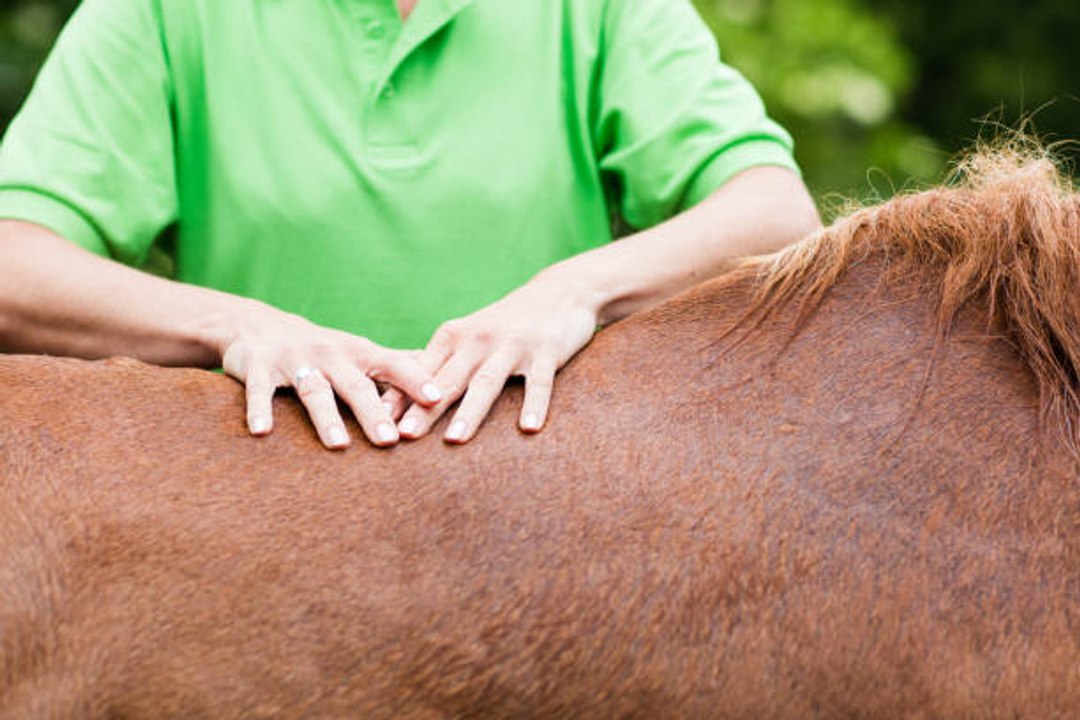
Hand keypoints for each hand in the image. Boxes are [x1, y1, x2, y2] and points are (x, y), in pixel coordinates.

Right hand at [220, 306, 442, 448]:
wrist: (255, 325)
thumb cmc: (321, 348)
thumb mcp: (359, 352)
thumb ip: (397, 364)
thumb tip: (444, 373)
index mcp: (358, 353)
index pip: (393, 365)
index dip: (415, 380)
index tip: (438, 399)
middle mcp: (329, 354)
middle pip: (356, 385)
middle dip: (374, 412)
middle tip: (391, 442)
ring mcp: (294, 360)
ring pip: (313, 391)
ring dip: (326, 418)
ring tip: (338, 445)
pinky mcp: (257, 367)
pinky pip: (259, 391)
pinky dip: (260, 410)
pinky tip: (262, 432)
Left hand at [385, 270, 598, 442]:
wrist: (559, 292)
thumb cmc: (505, 325)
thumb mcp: (469, 339)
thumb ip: (440, 368)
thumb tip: (397, 403)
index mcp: (454, 337)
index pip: (421, 373)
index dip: (399, 397)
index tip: (378, 423)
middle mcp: (478, 340)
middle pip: (448, 380)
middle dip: (424, 408)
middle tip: (404, 436)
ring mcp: (512, 345)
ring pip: (487, 382)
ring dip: (470, 411)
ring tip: (454, 440)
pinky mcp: (546, 351)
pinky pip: (539, 382)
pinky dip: (534, 405)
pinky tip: (528, 429)